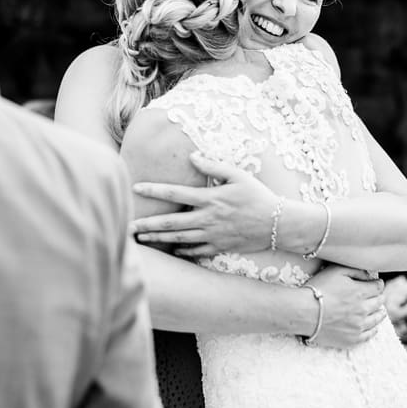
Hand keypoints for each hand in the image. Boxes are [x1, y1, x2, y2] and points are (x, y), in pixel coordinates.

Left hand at [130, 153, 278, 256]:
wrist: (279, 224)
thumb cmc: (258, 196)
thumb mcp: (238, 175)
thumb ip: (213, 165)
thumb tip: (192, 156)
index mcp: (210, 198)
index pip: (175, 193)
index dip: (154, 190)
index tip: (135, 188)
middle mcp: (208, 219)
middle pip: (171, 223)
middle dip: (147, 225)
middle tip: (127, 225)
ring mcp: (213, 235)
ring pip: (179, 239)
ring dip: (158, 239)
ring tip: (140, 239)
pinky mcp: (219, 247)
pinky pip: (195, 251)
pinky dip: (181, 250)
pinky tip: (170, 248)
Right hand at [306, 265, 385, 349]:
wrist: (303, 312)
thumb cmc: (317, 289)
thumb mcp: (335, 271)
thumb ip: (355, 270)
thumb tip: (369, 275)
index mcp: (360, 292)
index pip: (378, 287)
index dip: (377, 284)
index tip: (376, 283)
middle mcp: (363, 310)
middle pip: (379, 303)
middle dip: (379, 297)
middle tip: (377, 296)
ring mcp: (359, 326)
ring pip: (377, 320)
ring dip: (379, 313)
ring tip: (379, 311)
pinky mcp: (352, 339)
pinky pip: (369, 335)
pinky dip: (373, 330)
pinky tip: (372, 327)